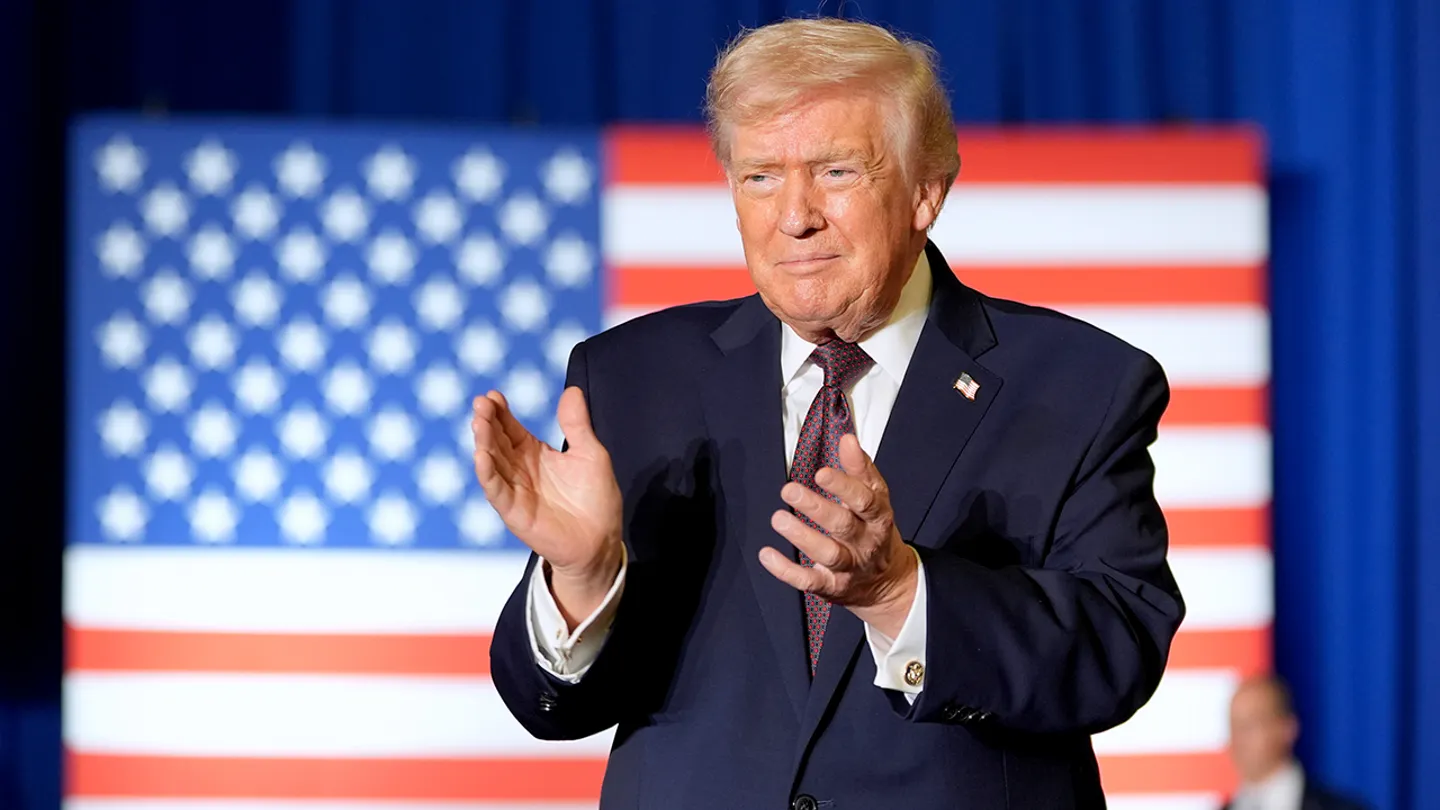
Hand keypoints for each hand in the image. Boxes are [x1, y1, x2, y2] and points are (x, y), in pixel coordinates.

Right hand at [472, 386, 623, 623]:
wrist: (601, 540)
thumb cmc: (595, 498)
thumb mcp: (590, 454)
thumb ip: (577, 425)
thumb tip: (573, 390)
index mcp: (534, 453)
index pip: (511, 428)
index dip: (500, 412)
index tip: (493, 395)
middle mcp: (519, 469)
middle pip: (497, 441)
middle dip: (488, 422)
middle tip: (481, 403)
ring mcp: (514, 490)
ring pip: (492, 463)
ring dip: (483, 443)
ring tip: (479, 423)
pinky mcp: (514, 511)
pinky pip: (496, 491)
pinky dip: (487, 474)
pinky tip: (481, 456)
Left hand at [759, 434, 918, 637]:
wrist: (887, 583)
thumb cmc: (874, 531)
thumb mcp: (876, 500)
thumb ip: (860, 469)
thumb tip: (847, 439)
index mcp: (878, 518)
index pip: (866, 500)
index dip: (844, 486)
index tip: (821, 473)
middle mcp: (865, 543)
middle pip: (843, 525)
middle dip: (816, 507)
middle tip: (790, 489)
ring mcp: (849, 567)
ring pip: (827, 553)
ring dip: (802, 536)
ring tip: (779, 518)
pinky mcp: (831, 586)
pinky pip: (809, 580)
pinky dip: (786, 570)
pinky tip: (767, 554)